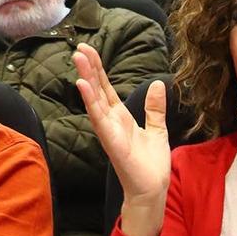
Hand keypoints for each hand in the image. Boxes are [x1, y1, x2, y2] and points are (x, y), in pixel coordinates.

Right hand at [74, 44, 168, 235]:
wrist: (152, 189)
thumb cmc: (150, 163)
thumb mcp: (158, 129)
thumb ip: (155, 108)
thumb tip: (158, 84)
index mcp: (120, 117)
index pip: (107, 89)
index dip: (99, 70)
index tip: (90, 50)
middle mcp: (111, 122)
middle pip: (98, 90)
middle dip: (89, 68)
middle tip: (80, 46)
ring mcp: (109, 131)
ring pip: (95, 100)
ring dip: (86, 79)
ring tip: (78, 59)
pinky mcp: (111, 142)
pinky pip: (99, 119)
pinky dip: (91, 102)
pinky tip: (83, 86)